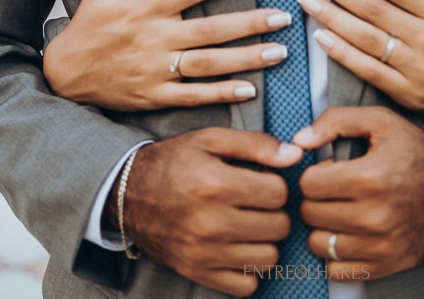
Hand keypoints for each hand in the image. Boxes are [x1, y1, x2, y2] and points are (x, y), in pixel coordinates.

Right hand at [43, 0, 291, 109]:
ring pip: (208, 65)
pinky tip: (250, 89)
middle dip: (248, 23)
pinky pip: (193, 96)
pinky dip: (221, 94)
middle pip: (210, 30)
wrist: (62, 76)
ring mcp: (156, 70)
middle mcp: (154, 39)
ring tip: (278, 51)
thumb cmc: (87, 27)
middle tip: (282, 17)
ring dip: (245, 58)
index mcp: (145, 8)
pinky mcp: (155, 96)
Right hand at [120, 130, 302, 294]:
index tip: (263, 180)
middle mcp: (211, 223)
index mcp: (216, 184)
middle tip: (257, 202)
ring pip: (268, 257)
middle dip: (274, 211)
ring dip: (265, 239)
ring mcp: (204, 254)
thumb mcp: (211, 139)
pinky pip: (246, 285)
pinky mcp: (198, 273)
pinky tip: (239, 246)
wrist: (128, 194)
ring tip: (250, 222)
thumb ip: (256, 144)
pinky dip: (249, 268)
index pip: (279, 193)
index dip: (276, 183)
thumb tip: (295, 156)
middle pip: (279, 226)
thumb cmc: (174, 162)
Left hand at [294, 107, 423, 279]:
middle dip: (316, 198)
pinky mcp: (386, 265)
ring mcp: (380, 246)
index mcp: (369, 178)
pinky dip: (336, 254)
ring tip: (339, 210)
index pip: (308, 183)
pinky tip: (349, 233)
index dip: (315, 172)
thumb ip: (335, 121)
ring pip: (319, 244)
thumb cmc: (417, 151)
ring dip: (323, 226)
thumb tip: (298, 141)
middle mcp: (374, 217)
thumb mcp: (381, 121)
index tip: (329, 169)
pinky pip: (337, 271)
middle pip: (310, 213)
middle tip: (333, 189)